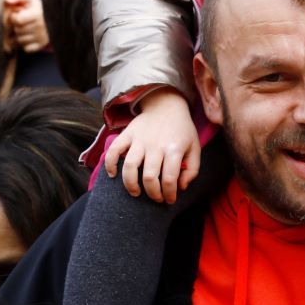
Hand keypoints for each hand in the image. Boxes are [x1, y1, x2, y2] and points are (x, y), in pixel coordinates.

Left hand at [4, 0, 49, 52]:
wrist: (52, 16)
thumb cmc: (34, 6)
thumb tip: (8, 0)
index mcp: (37, 13)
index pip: (17, 20)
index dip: (12, 17)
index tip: (16, 14)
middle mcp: (41, 27)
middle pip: (17, 31)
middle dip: (14, 27)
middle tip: (19, 22)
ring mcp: (42, 37)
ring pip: (20, 41)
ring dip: (17, 36)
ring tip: (22, 28)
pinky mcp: (42, 45)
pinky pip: (26, 49)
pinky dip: (24, 44)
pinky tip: (27, 36)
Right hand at [104, 89, 199, 203]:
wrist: (166, 105)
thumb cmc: (182, 130)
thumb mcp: (195, 147)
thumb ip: (192, 169)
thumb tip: (180, 187)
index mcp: (174, 148)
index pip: (169, 179)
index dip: (169, 194)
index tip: (169, 200)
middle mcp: (155, 145)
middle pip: (149, 177)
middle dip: (152, 194)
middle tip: (156, 198)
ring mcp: (139, 139)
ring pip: (129, 167)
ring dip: (131, 185)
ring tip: (136, 193)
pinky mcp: (127, 134)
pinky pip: (113, 150)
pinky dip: (110, 164)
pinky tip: (113, 175)